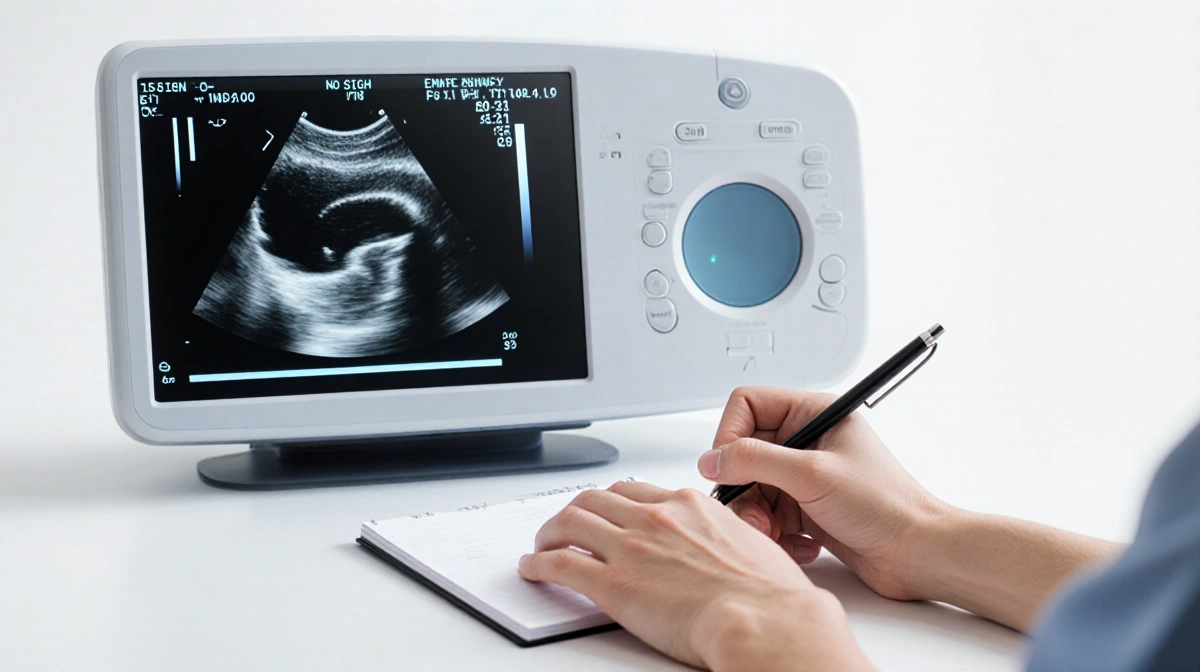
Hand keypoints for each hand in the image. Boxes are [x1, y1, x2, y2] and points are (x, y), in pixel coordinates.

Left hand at [518, 481, 870, 670]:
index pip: (633, 491)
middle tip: (564, 525)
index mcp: (688, 505)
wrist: (764, 621)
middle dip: (573, 510)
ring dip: (549, 532)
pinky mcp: (613, 585)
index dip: (611, 502)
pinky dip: (539, 563)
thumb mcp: (751, 541)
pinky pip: (560, 564)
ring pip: (569, 522)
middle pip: (595, 499)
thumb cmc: (769, 594)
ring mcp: (630, 548)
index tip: (604, 511)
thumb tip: (722, 542)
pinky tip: (533, 569)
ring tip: (542, 545)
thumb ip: (723, 534)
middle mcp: (654, 518)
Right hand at [699, 386, 951, 601]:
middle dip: (742, 487)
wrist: (917, 554)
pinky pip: (766, 514)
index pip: (747, 405)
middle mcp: (806, 441)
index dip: (730, 434)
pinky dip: (774, 533)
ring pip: (751, 488)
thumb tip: (712, 460)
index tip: (725, 467)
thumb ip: (755, 461)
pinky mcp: (804, 507)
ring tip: (772, 534)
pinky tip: (799, 544)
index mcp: (814, 414)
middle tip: (750, 513)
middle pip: (744, 452)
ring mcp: (804, 475)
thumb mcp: (812, 474)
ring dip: (756, 516)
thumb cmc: (886, 505)